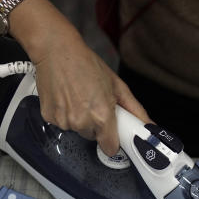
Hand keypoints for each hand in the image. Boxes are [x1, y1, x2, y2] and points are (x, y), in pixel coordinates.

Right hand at [30, 31, 149, 155]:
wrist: (57, 51)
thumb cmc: (87, 64)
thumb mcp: (117, 86)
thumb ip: (134, 110)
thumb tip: (149, 126)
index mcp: (102, 115)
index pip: (110, 147)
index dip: (112, 139)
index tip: (112, 133)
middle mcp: (82, 121)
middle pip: (93, 136)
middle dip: (95, 124)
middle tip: (93, 103)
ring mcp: (64, 121)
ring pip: (77, 130)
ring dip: (79, 119)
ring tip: (78, 97)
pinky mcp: (49, 117)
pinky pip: (62, 124)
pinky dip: (64, 114)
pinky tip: (66, 98)